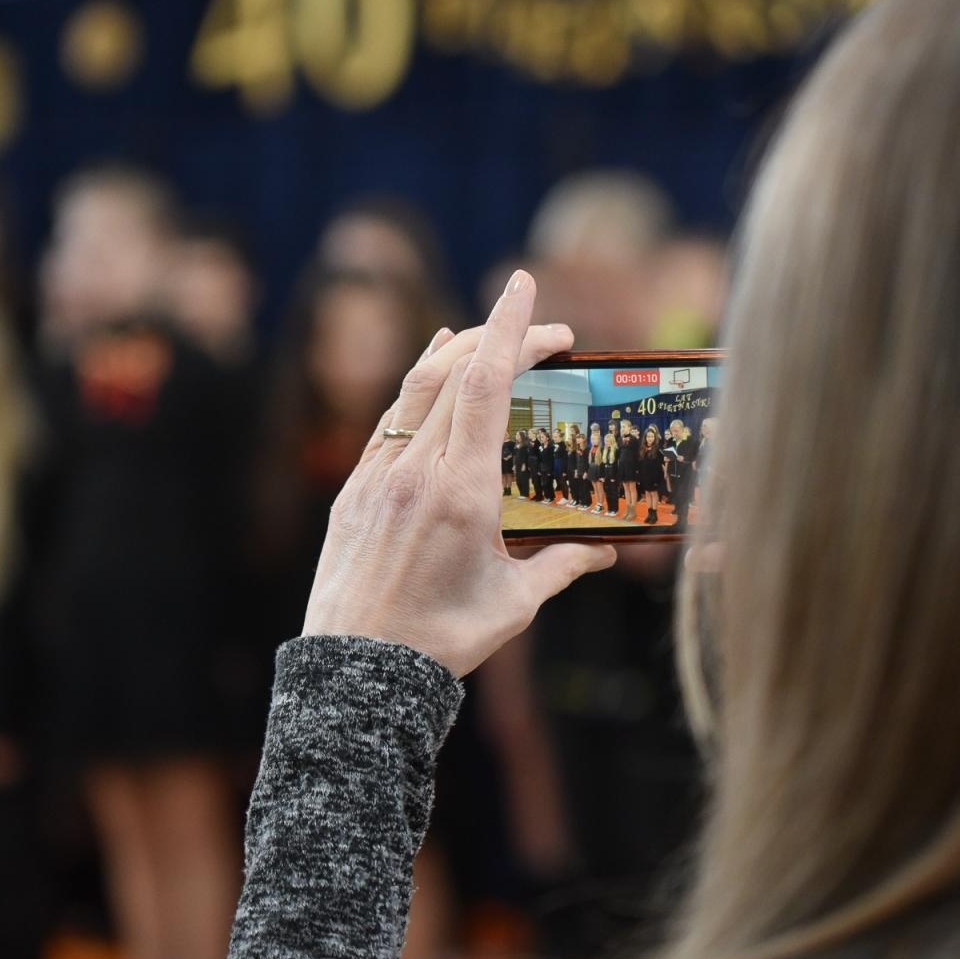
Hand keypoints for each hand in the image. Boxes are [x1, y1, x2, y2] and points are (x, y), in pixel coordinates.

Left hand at [302, 271, 616, 674]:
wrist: (358, 672)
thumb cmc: (442, 641)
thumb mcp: (515, 604)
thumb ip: (563, 565)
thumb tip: (606, 551)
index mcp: (462, 492)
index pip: (489, 385)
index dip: (512, 328)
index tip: (527, 286)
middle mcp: (416, 471)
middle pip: (457, 372)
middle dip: (504, 336)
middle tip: (549, 330)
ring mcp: (378, 476)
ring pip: (417, 389)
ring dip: (456, 351)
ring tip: (487, 333)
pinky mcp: (353, 490)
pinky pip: (389, 419)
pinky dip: (417, 386)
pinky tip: (433, 371)